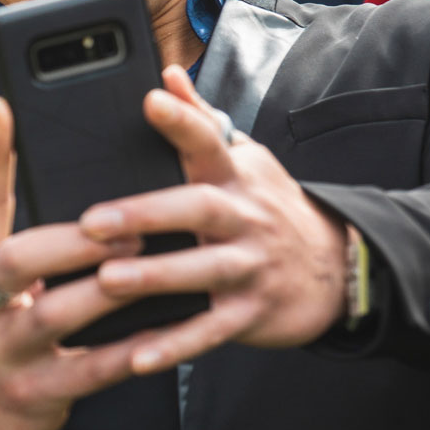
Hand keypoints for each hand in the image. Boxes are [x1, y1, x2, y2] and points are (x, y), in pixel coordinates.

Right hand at [0, 98, 152, 429]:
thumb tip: (19, 144)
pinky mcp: (34, 394)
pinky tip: (166, 331)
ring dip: (112, 288)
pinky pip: (92, 371)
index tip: (4, 108)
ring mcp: (3, 352)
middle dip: (74, 238)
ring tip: (154, 263)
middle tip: (127, 223)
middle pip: (17, 260)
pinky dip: (132, 349)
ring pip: (59, 314)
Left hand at [82, 66, 348, 371]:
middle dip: (145, 214)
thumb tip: (165, 73)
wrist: (338, 268)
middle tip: (92, 222)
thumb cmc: (269, 207)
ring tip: (107, 281)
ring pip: (203, 272)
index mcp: (235, 175)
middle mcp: (245, 218)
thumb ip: (200, 120)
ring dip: (155, 278)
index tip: (150, 100)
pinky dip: (175, 345)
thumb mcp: (244, 158)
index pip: (207, 140)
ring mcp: (250, 267)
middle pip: (197, 209)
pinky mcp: (252, 313)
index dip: (181, 119)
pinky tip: (137, 356)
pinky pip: (210, 331)